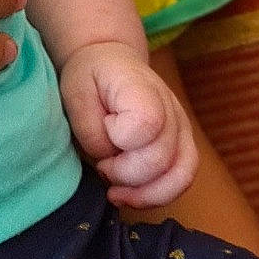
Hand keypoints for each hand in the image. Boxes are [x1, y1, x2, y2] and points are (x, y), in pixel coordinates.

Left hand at [58, 41, 197, 206]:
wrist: (112, 63)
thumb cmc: (91, 76)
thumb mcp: (74, 92)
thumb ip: (89, 127)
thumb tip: (107, 158)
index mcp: (144, 89)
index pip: (146, 126)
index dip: (118, 139)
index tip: (101, 131)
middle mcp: (172, 110)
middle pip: (160, 160)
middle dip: (124, 174)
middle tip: (101, 166)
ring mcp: (182, 129)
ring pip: (180, 176)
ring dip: (144, 194)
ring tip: (116, 193)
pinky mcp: (183, 146)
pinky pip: (182, 180)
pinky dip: (156, 196)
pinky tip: (131, 195)